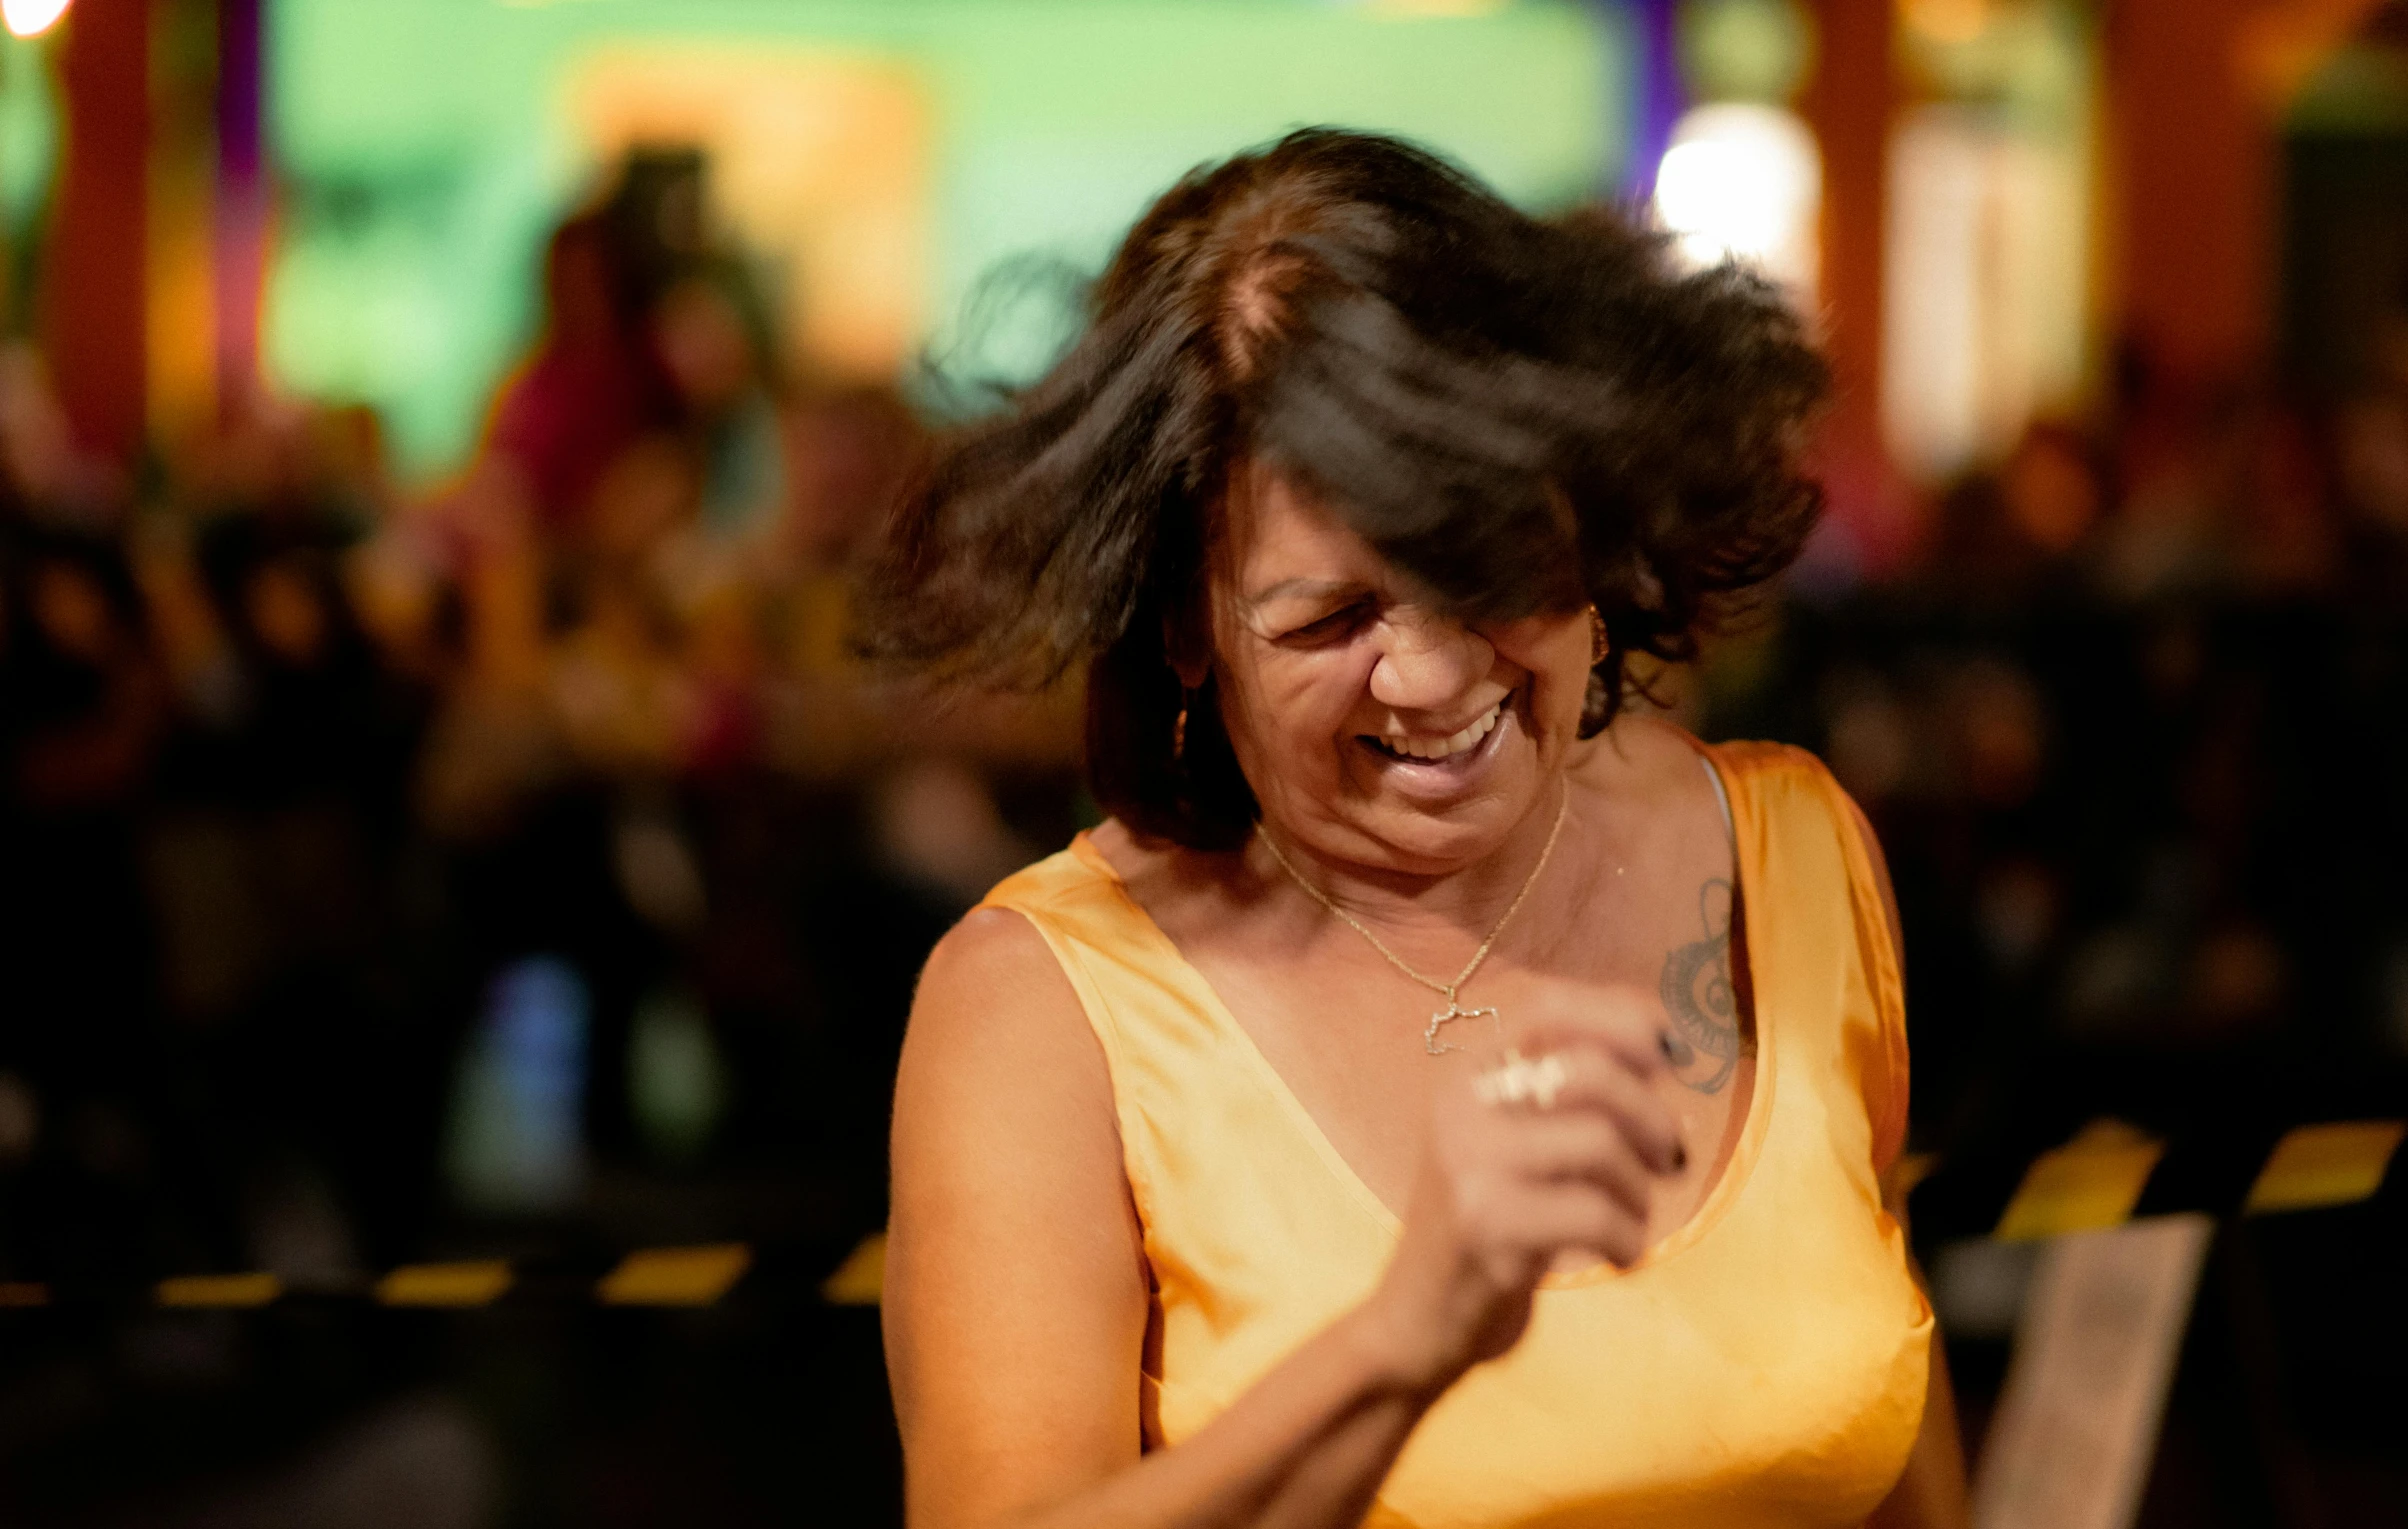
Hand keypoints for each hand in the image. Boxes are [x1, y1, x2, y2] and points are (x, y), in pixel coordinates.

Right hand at [1355, 988, 1683, 1392]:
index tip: (1673, 1052)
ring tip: (1632, 1219)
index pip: (1547, 1004)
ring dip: (1640, 1189)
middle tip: (1671, 1157)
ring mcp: (1466, 1162)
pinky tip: (1620, 1257)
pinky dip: (1629, 1238)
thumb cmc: (1490, 1224)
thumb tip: (1662, 1046)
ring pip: (1599, 1142)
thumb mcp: (1512, 1142)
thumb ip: (1565, 1093)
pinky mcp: (1484, 1224)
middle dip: (1651, 1113)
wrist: (1418, 1319)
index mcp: (1465, 1072)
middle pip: (1587, 1071)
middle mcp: (1459, 1104)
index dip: (1621, 1015)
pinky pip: (1595, 1213)